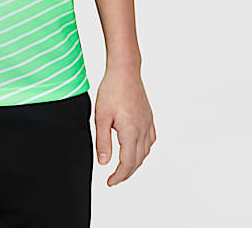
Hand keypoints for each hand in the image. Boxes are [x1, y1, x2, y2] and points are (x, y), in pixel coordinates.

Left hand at [94, 65, 155, 184]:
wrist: (125, 70)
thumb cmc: (112, 89)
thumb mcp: (101, 116)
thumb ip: (102, 141)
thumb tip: (104, 163)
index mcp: (131, 132)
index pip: (127, 163)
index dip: (119, 176)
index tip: (110, 182)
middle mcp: (142, 130)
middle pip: (138, 160)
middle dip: (126, 173)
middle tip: (114, 178)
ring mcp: (147, 123)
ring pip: (145, 151)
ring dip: (135, 162)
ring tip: (123, 166)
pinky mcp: (148, 116)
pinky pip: (150, 139)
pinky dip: (144, 149)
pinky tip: (137, 147)